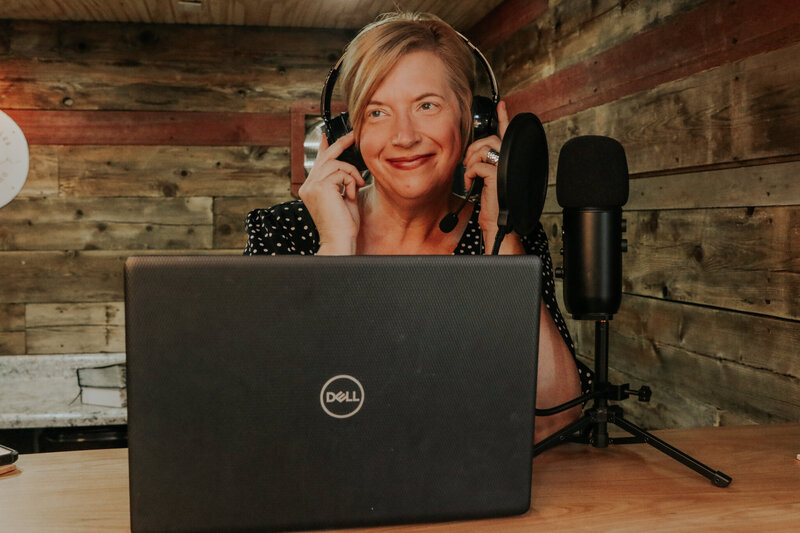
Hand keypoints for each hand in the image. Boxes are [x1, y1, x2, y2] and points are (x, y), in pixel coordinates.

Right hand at [298, 131, 365, 253]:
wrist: (340, 240)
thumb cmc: (344, 224)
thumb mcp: (344, 198)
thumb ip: (343, 182)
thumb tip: (346, 167)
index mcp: (312, 189)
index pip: (317, 163)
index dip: (322, 148)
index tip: (325, 136)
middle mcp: (308, 186)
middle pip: (326, 158)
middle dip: (340, 144)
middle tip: (352, 135)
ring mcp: (312, 186)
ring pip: (336, 164)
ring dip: (351, 174)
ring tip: (356, 188)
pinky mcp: (320, 187)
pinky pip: (341, 172)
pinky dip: (351, 182)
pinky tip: (351, 195)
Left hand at [462, 101, 522, 252]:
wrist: (498, 224)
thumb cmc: (494, 205)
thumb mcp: (488, 181)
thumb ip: (486, 165)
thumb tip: (473, 156)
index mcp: (510, 161)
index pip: (507, 134)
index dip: (504, 118)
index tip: (502, 105)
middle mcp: (511, 162)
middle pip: (491, 139)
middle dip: (474, 149)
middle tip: (468, 163)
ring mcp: (506, 167)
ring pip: (483, 150)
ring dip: (470, 162)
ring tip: (470, 175)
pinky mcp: (498, 175)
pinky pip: (477, 165)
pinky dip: (469, 174)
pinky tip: (470, 184)